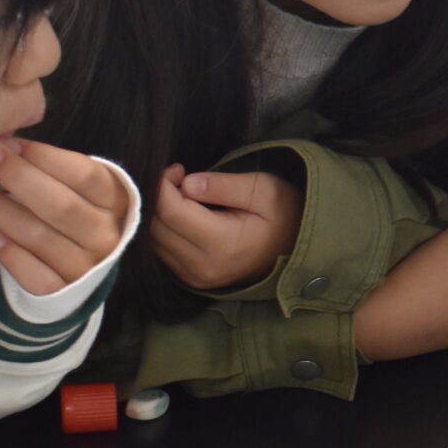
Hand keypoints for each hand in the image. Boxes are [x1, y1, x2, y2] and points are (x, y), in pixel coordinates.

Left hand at [0, 137, 133, 296]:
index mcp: (116, 202)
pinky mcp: (63, 291)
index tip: (10, 143)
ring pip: (40, 237)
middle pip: (60, 205)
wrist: (88, 262)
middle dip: (18, 177)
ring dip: (0, 211)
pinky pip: (34, 275)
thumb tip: (6, 143)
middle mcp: (106, 235)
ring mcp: (87, 266)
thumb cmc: (77, 210)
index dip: (45, 157)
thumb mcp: (80, 186)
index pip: (84, 175)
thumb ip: (53, 166)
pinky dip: (11, 255)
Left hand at [149, 166, 300, 291]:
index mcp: (222, 243)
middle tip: (179, 178)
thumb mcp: (264, 189)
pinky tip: (182, 215)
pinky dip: (164, 229)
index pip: (171, 211)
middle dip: (159, 197)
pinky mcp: (190, 279)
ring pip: (153, 240)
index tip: (177, 168)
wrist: (295, 249)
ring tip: (182, 196)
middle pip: (156, 226)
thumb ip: (224, 185)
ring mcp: (194, 276)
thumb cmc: (283, 214)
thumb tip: (186, 184)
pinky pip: (161, 251)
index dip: (164, 184)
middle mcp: (202, 266)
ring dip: (159, 214)